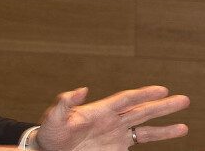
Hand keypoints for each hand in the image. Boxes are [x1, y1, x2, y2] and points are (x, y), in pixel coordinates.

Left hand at [35, 85, 188, 150]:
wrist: (50, 149)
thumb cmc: (50, 132)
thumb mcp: (54, 116)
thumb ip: (66, 102)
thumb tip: (81, 89)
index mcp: (99, 110)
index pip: (126, 100)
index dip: (143, 94)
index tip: (162, 89)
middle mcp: (111, 120)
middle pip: (141, 110)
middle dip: (162, 105)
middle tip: (183, 99)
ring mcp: (115, 133)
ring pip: (145, 127)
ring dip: (164, 124)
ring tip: (184, 122)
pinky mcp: (116, 147)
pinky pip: (139, 142)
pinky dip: (156, 138)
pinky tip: (170, 134)